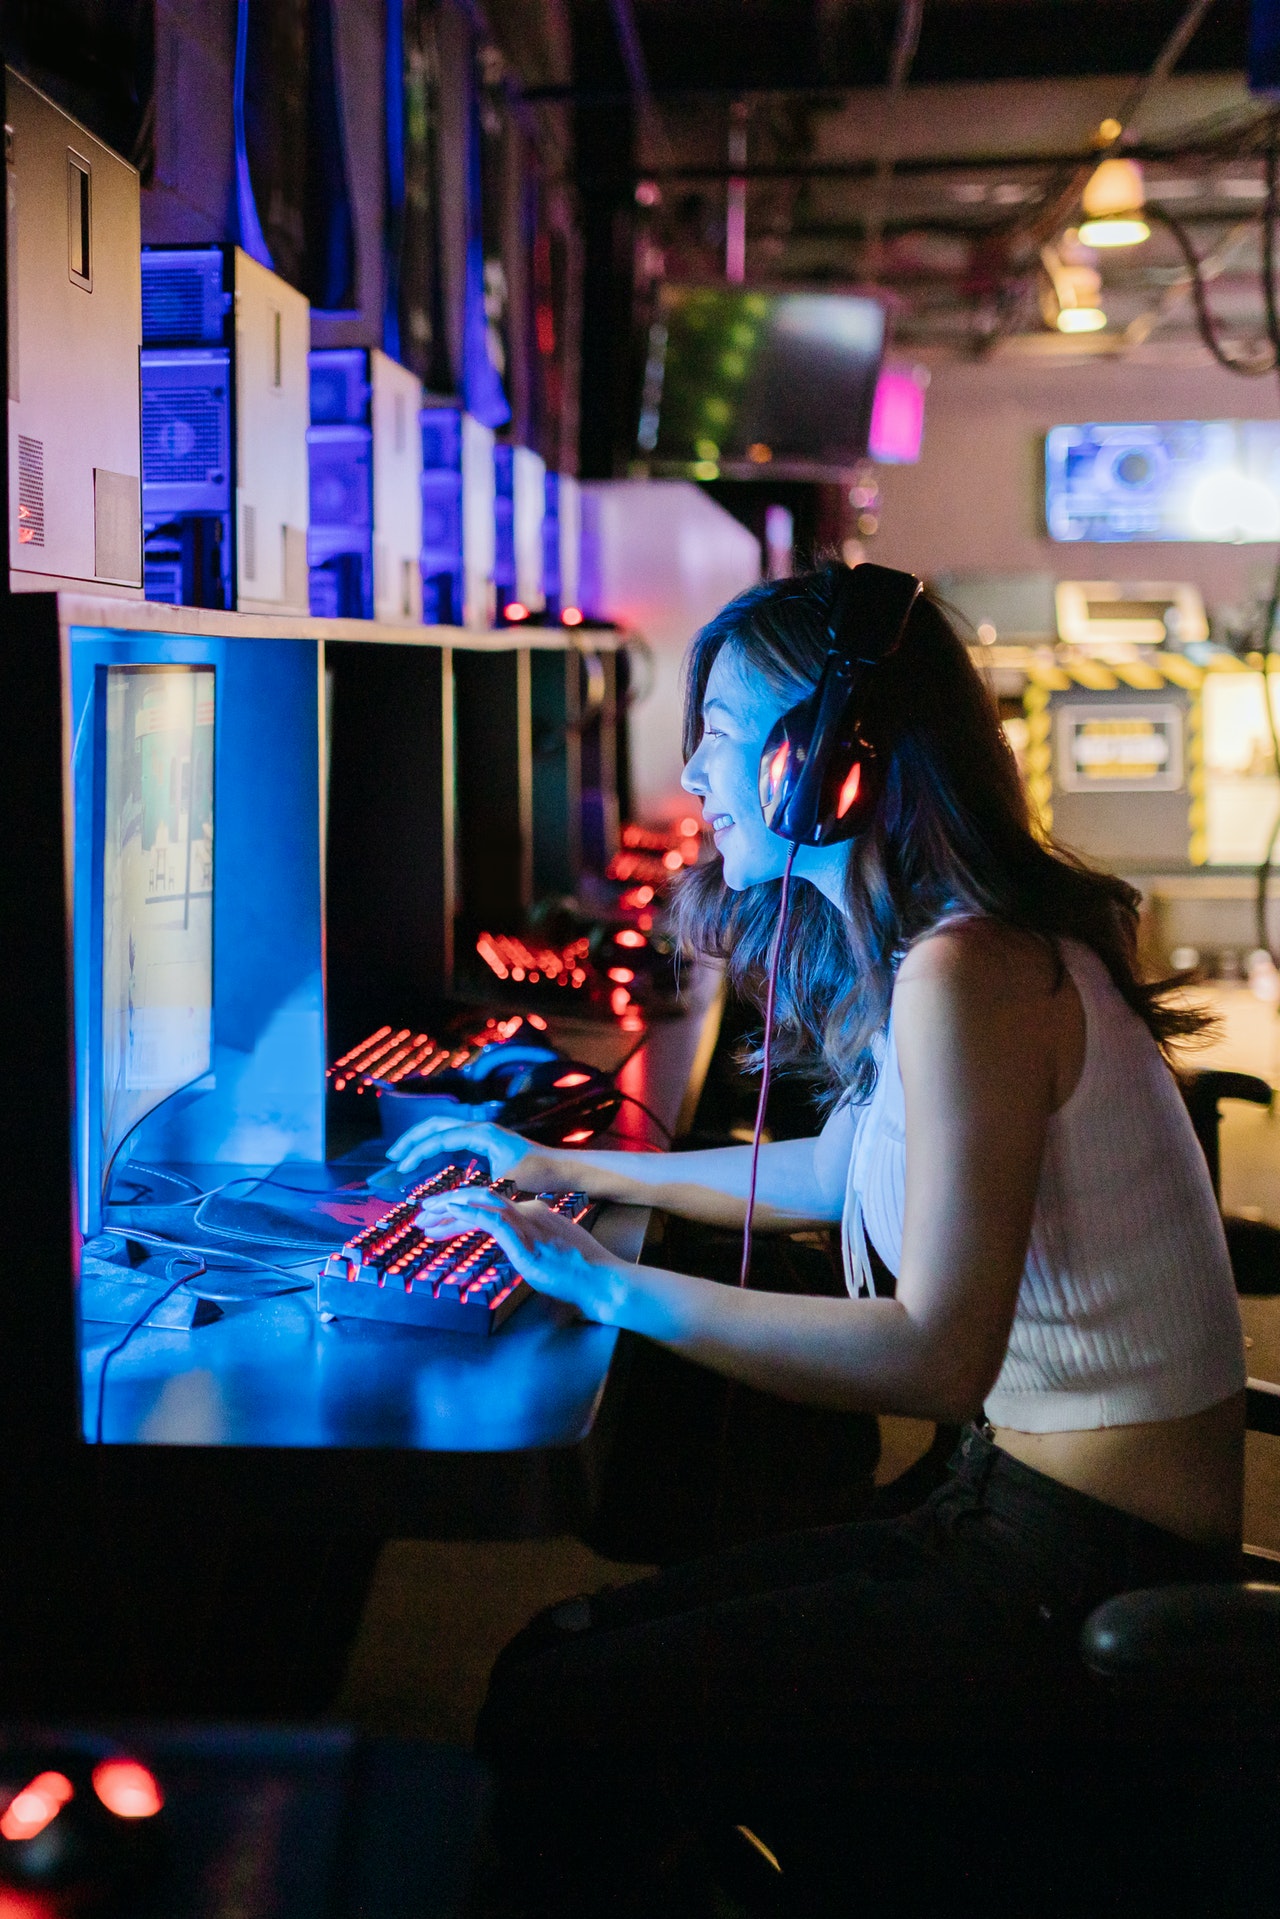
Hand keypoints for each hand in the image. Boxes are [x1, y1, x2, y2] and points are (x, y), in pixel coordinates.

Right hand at [388, 1116, 560, 1187]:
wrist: (565, 1171)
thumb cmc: (538, 1178)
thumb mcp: (503, 1188)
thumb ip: (473, 1195)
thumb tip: (443, 1207)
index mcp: (481, 1134)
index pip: (439, 1137)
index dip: (417, 1152)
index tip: (401, 1168)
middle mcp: (481, 1128)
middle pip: (436, 1124)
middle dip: (413, 1138)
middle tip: (393, 1155)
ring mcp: (485, 1134)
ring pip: (445, 1129)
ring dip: (424, 1141)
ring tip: (405, 1158)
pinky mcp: (489, 1143)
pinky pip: (456, 1140)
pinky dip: (439, 1148)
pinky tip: (431, 1164)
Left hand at [413, 1188, 631, 1323]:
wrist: (599, 1278)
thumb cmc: (579, 1273)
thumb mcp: (549, 1255)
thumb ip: (533, 1249)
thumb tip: (523, 1256)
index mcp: (534, 1213)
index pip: (491, 1203)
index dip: (462, 1208)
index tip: (441, 1217)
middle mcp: (529, 1211)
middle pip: (480, 1197)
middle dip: (447, 1203)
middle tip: (422, 1213)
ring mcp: (527, 1222)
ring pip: (480, 1202)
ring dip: (449, 1207)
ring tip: (425, 1214)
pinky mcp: (525, 1238)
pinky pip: (491, 1219)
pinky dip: (468, 1213)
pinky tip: (450, 1213)